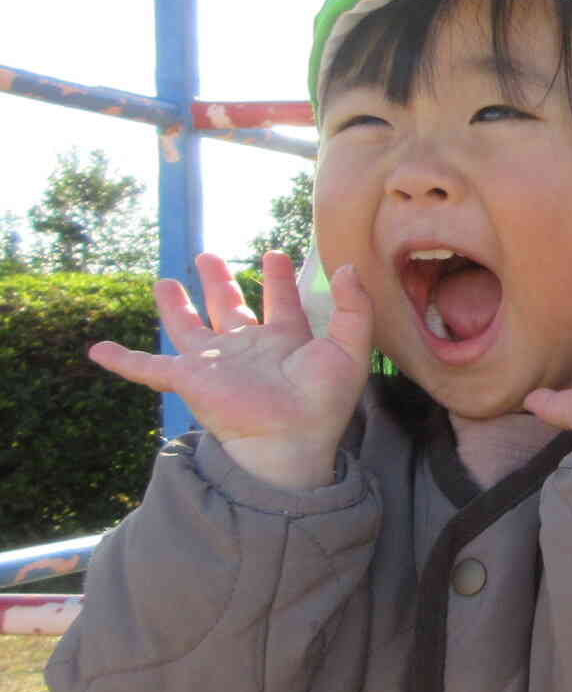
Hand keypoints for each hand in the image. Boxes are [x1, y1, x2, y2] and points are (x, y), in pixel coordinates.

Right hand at [88, 251, 372, 489]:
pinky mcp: (189, 379)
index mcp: (286, 341)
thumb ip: (354, 307)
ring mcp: (216, 364)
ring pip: (189, 328)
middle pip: (230, 309)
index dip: (278, 279)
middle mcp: (248, 349)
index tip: (275, 254)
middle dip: (220, 283)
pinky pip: (147, 368)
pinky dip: (122, 360)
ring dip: (176, 307)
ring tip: (165, 283)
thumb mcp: (349, 347)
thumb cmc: (323, 399)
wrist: (290, 437)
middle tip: (208, 256)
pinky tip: (97, 350)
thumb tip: (348, 269)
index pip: (281, 303)